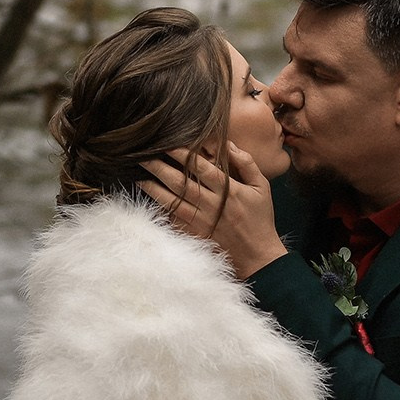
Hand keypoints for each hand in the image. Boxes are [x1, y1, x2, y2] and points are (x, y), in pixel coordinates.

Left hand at [140, 142, 287, 280]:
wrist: (257, 256)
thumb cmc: (260, 219)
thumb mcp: (262, 187)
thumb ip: (247, 163)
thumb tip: (228, 144)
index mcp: (229, 191)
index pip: (201, 168)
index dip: (183, 155)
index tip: (167, 143)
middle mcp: (212, 205)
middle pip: (181, 183)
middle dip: (160, 168)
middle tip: (142, 155)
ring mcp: (201, 221)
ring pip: (172, 201)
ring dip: (153, 188)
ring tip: (137, 175)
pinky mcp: (194, 234)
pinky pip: (173, 219)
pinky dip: (160, 209)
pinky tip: (148, 198)